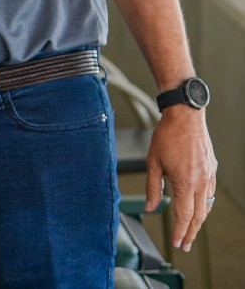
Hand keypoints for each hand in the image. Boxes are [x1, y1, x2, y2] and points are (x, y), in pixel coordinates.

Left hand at [146, 106, 216, 249]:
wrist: (185, 117)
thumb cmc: (167, 137)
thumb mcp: (153, 162)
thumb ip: (152, 187)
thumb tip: (150, 207)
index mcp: (185, 182)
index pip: (184, 215)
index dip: (180, 231)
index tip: (176, 243)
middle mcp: (201, 182)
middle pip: (198, 215)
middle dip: (191, 232)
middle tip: (184, 245)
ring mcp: (209, 176)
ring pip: (206, 206)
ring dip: (199, 221)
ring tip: (190, 231)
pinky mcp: (212, 169)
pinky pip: (210, 193)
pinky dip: (204, 205)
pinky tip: (199, 208)